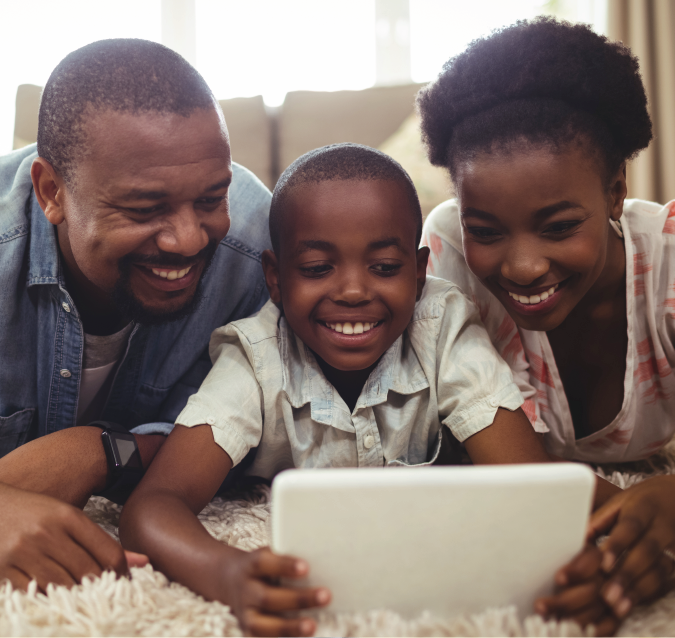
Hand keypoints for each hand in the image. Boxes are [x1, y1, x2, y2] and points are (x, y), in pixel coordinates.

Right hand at [0, 482, 131, 591]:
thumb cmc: (34, 513)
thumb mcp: (69, 518)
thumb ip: (102, 541)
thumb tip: (144, 562)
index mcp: (68, 517)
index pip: (109, 552)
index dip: (122, 572)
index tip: (123, 581)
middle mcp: (47, 532)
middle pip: (88, 572)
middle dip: (100, 587)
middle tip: (104, 595)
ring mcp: (23, 552)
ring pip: (62, 587)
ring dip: (75, 597)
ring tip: (82, 598)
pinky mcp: (2, 569)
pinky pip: (32, 594)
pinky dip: (47, 599)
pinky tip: (54, 597)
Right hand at [223, 547, 330, 636]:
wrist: (229, 579)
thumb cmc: (262, 566)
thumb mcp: (268, 556)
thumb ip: (286, 561)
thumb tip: (323, 566)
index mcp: (250, 566)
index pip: (264, 563)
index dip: (284, 566)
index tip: (306, 567)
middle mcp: (245, 591)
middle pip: (268, 598)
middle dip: (298, 599)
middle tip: (326, 595)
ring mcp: (244, 615)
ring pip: (264, 625)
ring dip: (290, 627)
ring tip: (313, 625)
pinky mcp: (248, 632)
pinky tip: (303, 634)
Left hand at [536, 544, 619, 635]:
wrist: (617, 560)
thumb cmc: (577, 548)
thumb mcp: (575, 541)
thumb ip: (565, 544)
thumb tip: (543, 537)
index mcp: (598, 553)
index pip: (590, 561)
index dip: (575, 571)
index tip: (558, 579)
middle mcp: (610, 574)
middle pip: (591, 591)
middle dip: (564, 601)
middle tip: (539, 606)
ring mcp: (618, 595)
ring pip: (597, 610)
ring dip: (575, 620)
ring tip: (551, 623)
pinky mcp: (621, 612)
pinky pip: (611, 625)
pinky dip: (596, 631)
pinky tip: (576, 634)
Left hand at [588, 475, 674, 618]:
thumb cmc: (641, 501)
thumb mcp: (620, 502)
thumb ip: (599, 520)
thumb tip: (575, 537)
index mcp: (643, 508)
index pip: (630, 527)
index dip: (617, 546)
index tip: (603, 564)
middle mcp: (662, 527)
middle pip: (645, 552)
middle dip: (626, 575)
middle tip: (607, 596)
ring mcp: (674, 546)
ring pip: (659, 571)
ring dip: (638, 590)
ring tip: (617, 608)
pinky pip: (666, 582)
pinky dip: (648, 595)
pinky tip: (631, 607)